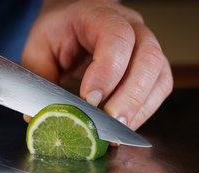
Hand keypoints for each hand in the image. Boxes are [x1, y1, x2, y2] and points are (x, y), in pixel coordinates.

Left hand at [21, 0, 172, 131]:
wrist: (74, 18)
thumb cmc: (59, 31)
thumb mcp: (39, 49)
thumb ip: (40, 79)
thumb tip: (37, 116)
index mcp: (98, 15)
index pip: (116, 37)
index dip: (107, 71)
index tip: (89, 99)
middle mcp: (131, 26)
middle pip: (148, 56)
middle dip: (130, 96)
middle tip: (111, 122)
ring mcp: (145, 44)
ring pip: (159, 73)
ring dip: (140, 107)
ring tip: (118, 132)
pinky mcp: (151, 65)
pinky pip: (161, 87)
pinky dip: (145, 109)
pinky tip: (126, 123)